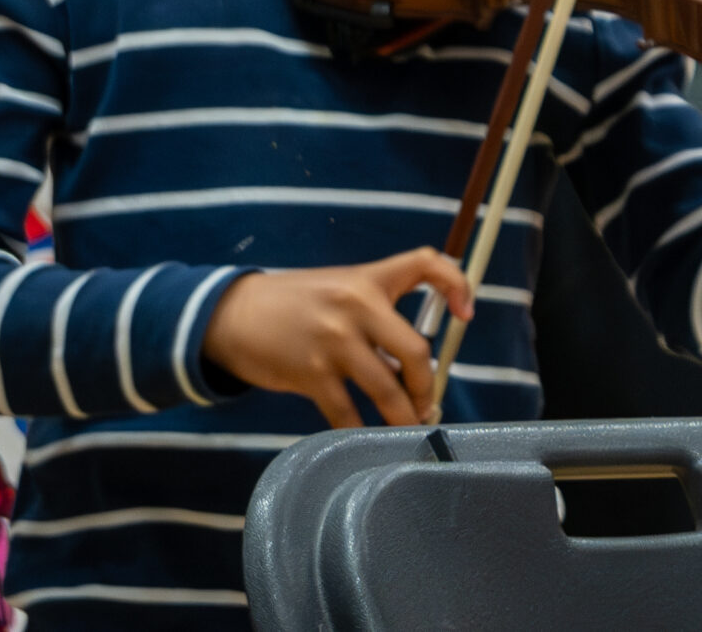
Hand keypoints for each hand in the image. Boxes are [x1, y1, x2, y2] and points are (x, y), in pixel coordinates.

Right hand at [202, 248, 471, 428]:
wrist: (234, 314)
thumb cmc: (296, 303)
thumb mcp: (340, 288)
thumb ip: (376, 312)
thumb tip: (412, 362)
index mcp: (368, 279)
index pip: (426, 263)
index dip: (456, 284)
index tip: (466, 314)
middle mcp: (356, 306)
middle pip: (415, 350)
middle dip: (427, 385)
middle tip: (428, 404)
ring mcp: (333, 342)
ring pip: (386, 388)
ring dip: (403, 415)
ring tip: (409, 427)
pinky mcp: (311, 373)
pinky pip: (347, 412)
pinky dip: (361, 429)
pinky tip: (368, 438)